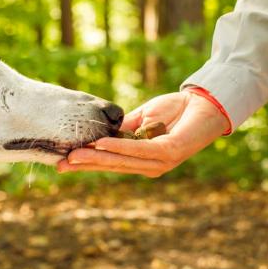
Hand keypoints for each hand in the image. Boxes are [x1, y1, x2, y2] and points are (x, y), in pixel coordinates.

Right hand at [57, 91, 230, 177]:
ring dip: (96, 158)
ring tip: (74, 156)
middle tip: (61, 165)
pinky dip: (118, 147)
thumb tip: (98, 134)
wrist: (206, 102)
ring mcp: (159, 162)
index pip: (110, 163)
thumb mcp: (141, 118)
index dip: (86, 163)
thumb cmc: (176, 110)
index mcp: (142, 160)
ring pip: (121, 161)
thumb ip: (122, 129)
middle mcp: (149, 166)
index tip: (62, 162)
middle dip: (85, 165)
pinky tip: (100, 144)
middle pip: (112, 166)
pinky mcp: (168, 153)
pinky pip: (138, 150)